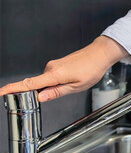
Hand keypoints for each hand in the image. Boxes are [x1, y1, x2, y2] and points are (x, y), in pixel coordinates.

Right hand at [0, 36, 127, 101]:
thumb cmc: (91, 70)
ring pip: (47, 82)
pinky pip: (51, 77)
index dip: (13, 89)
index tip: (0, 93)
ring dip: (54, 87)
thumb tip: (40, 97)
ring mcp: (53, 65)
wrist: (99, 54)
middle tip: (64, 91)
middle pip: (37, 85)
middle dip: (44, 93)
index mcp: (54, 74)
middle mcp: (50, 68)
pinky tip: (71, 80)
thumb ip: (56, 92)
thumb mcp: (76, 87)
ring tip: (74, 84)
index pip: (29, 84)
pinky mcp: (56, 64)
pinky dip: (56, 82)